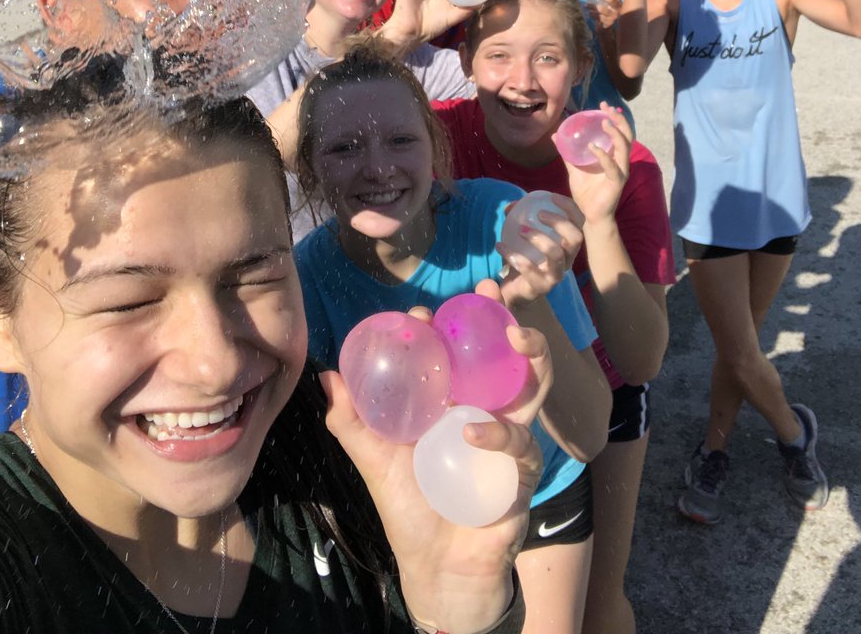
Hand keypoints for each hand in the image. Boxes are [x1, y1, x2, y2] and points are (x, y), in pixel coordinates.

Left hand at [321, 291, 544, 630]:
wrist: (437, 568)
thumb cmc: (408, 509)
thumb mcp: (374, 460)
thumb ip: (351, 422)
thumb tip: (327, 376)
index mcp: (453, 401)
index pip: (456, 352)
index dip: (446, 324)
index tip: (423, 311)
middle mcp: (485, 409)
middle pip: (505, 354)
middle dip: (505, 317)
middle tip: (491, 292)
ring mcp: (509, 435)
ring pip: (533, 385)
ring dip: (532, 354)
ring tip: (514, 335)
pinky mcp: (523, 469)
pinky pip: (519, 443)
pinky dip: (498, 434)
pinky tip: (472, 432)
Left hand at [497, 193, 583, 306]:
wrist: (515, 291)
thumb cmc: (525, 258)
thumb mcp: (523, 236)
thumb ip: (519, 218)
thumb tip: (512, 206)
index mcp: (566, 244)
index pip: (579, 223)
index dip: (570, 208)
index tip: (551, 197)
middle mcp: (567, 260)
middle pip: (575, 238)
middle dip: (559, 222)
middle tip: (539, 215)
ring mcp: (555, 275)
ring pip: (556, 254)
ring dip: (539, 238)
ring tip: (520, 230)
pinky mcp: (541, 287)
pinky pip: (531, 270)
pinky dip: (514, 255)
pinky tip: (500, 246)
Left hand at [564, 102, 631, 224]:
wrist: (589, 216)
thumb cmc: (585, 193)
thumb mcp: (574, 169)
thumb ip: (567, 153)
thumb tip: (555, 135)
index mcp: (611, 156)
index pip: (618, 132)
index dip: (614, 117)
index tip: (604, 105)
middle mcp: (619, 162)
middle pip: (626, 136)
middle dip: (619, 120)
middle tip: (608, 108)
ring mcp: (620, 172)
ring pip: (624, 148)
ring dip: (616, 133)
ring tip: (605, 122)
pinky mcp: (616, 183)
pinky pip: (613, 167)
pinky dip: (604, 156)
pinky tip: (593, 148)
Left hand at [587, 0, 621, 29]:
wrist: (607, 26)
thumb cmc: (606, 10)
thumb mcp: (606, 1)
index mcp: (619, 1)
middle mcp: (618, 8)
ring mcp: (614, 16)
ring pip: (603, 9)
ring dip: (593, 6)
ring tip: (586, 5)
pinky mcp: (609, 23)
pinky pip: (600, 18)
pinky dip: (593, 15)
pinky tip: (589, 13)